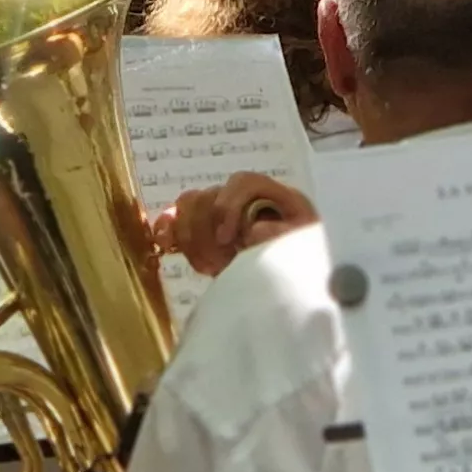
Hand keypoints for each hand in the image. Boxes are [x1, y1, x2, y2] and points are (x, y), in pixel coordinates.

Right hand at [148, 172, 313, 278]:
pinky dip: (168, 228)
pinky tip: (165, 244)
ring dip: (192, 238)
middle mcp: (247, 199)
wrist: (298, 289)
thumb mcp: (304, 254)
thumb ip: (282, 240)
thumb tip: (254, 232)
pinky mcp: (205, 230)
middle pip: (211, 194)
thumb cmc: (306, 267)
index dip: (228, 206)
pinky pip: (177, 218)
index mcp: (277, 198)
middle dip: (208, 232)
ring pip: (190, 204)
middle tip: (218, 264)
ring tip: (208, 267)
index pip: (244, 182)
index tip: (227, 240)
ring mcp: (223, 212)